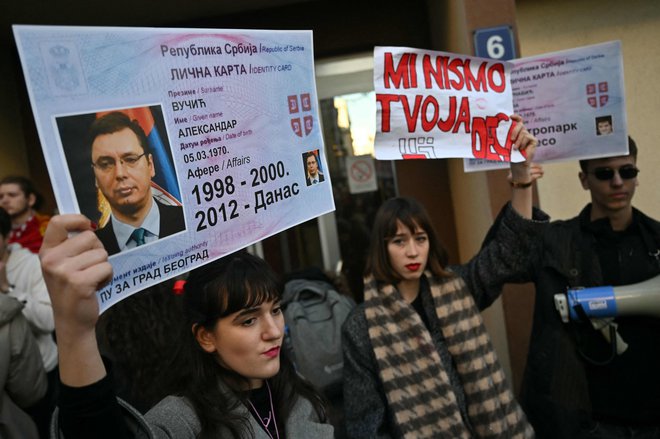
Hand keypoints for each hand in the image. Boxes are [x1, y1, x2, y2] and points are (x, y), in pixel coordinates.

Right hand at [39, 214, 111, 341]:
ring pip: (101, 253)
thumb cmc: (72, 288)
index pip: (58, 222)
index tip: (88, 226)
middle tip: (89, 267)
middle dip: (97, 250)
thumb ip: (71, 244)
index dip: (78, 219)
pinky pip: (107, 267)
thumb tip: (90, 224)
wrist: (71, 320)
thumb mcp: (62, 263)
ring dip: (103, 266)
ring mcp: (64, 272)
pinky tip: (96, 287)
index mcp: (46, 252)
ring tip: (91, 278)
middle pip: (90, 237)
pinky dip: (107, 277)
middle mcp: (51, 260)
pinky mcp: (79, 283)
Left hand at [509, 114, 539, 183]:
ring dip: (518, 141)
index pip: (518, 121)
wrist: (517, 164)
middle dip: (515, 130)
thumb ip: (506, 136)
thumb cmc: (510, 154)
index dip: (516, 117)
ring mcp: (529, 136)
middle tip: (511, 139)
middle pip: (520, 125)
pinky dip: (522, 143)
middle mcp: (523, 132)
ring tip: (515, 148)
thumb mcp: (506, 144)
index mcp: (516, 131)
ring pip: (523, 132)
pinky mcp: (534, 140)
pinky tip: (520, 148)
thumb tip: (497, 130)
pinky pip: (528, 137)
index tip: (510, 116)